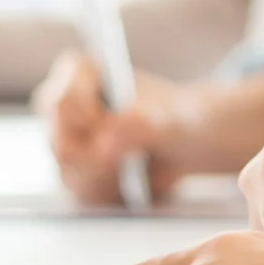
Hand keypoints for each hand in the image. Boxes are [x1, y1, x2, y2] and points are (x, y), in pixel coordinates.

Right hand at [36, 59, 263, 206]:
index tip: (114, 134)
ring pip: (72, 170)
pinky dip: (119, 193)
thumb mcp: (177, 119)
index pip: (57, 94)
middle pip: (59, 138)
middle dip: (99, 157)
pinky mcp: (86, 173)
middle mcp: (67, 103)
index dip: (80, 116)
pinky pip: (90, 192)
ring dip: (110, 179)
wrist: (206, 141)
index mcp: (81, 71)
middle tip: (136, 163)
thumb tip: (115, 138)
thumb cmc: (199, 119)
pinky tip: (149, 183)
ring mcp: (72, 140)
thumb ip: (145, 124)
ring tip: (150, 170)